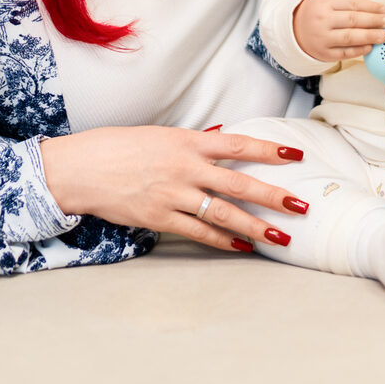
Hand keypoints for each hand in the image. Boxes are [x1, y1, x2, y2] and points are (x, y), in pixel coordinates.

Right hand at [39, 126, 307, 252]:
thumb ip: (193, 142)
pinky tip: (242, 247)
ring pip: (224, 213)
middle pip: (239, 183)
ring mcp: (174, 195)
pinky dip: (222, 241)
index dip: (269, 150)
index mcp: (187, 141)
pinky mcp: (160, 219)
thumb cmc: (120, 147)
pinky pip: (199, 232)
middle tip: (302, 206)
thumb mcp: (160, 135)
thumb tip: (222, 138)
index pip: (238, 144)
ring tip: (281, 237)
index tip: (296, 156)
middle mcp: (185, 168)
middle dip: (274, 196)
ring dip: (255, 227)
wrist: (82, 169)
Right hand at [293, 0, 384, 63]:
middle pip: (353, 20)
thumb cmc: (319, 10)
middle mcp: (322, 19)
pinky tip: (370, 47)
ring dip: (369, 37)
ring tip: (384, 36)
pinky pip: (344, 53)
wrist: (294, 27)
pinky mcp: (323, 53)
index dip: (371, 7)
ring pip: (349, 37)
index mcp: (325, 2)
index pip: (353, 4)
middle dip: (374, 21)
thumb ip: (351, 2)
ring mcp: (321, 37)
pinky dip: (358, 51)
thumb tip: (380, 9)